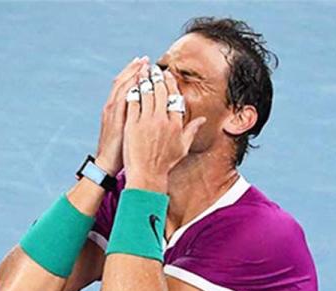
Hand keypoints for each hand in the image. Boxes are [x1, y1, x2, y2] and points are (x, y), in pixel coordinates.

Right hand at [94, 57, 147, 175]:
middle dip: (134, 69)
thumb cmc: (120, 150)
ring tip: (143, 64)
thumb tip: (149, 111)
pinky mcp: (114, 117)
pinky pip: (122, 97)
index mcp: (115, 110)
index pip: (124, 86)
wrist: (107, 164)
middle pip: (122, 81)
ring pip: (122, 86)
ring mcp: (111, 111)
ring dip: (132, 73)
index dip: (133, 73)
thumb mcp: (128, 130)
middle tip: (145, 59)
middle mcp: (111, 107)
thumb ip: (135, 118)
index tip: (144, 64)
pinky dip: (129, 86)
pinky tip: (138, 78)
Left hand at [122, 65, 205, 191]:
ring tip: (142, 71)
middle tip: (153, 68)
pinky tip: (132, 84)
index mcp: (176, 123)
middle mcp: (163, 120)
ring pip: (146, 94)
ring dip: (144, 80)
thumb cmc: (165, 163)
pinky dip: (133, 91)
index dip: (170, 83)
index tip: (167, 74)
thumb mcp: (183, 147)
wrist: (147, 175)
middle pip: (161, 91)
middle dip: (157, 77)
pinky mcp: (132, 124)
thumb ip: (192, 130)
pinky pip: (133, 102)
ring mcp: (147, 121)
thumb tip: (203, 119)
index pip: (175, 96)